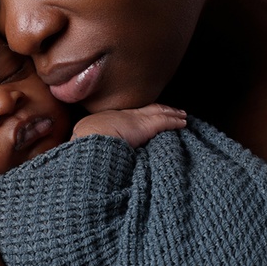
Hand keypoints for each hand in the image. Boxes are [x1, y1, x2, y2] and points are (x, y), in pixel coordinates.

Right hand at [72, 103, 186, 147]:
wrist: (89, 142)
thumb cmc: (83, 148)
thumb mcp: (86, 145)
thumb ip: (96, 147)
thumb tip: (97, 155)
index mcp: (104, 120)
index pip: (126, 115)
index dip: (139, 114)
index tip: (146, 115)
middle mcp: (120, 116)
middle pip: (144, 109)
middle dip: (157, 109)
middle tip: (170, 109)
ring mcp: (133, 119)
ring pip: (157, 112)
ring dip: (170, 113)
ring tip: (181, 114)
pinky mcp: (145, 126)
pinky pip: (164, 121)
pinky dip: (174, 121)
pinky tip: (182, 122)